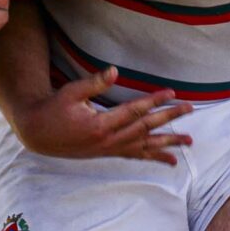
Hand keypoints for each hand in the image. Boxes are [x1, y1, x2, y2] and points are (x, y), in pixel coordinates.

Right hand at [16, 68, 193, 165]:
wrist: (38, 133)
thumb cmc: (54, 109)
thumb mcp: (71, 92)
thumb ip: (93, 83)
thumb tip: (114, 71)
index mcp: (101, 124)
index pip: (134, 111)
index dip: (155, 101)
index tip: (172, 93)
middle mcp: (109, 140)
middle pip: (146, 128)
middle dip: (170, 118)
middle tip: (190, 109)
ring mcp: (110, 149)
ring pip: (145, 145)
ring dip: (168, 143)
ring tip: (189, 141)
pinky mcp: (109, 153)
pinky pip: (136, 156)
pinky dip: (154, 157)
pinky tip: (170, 160)